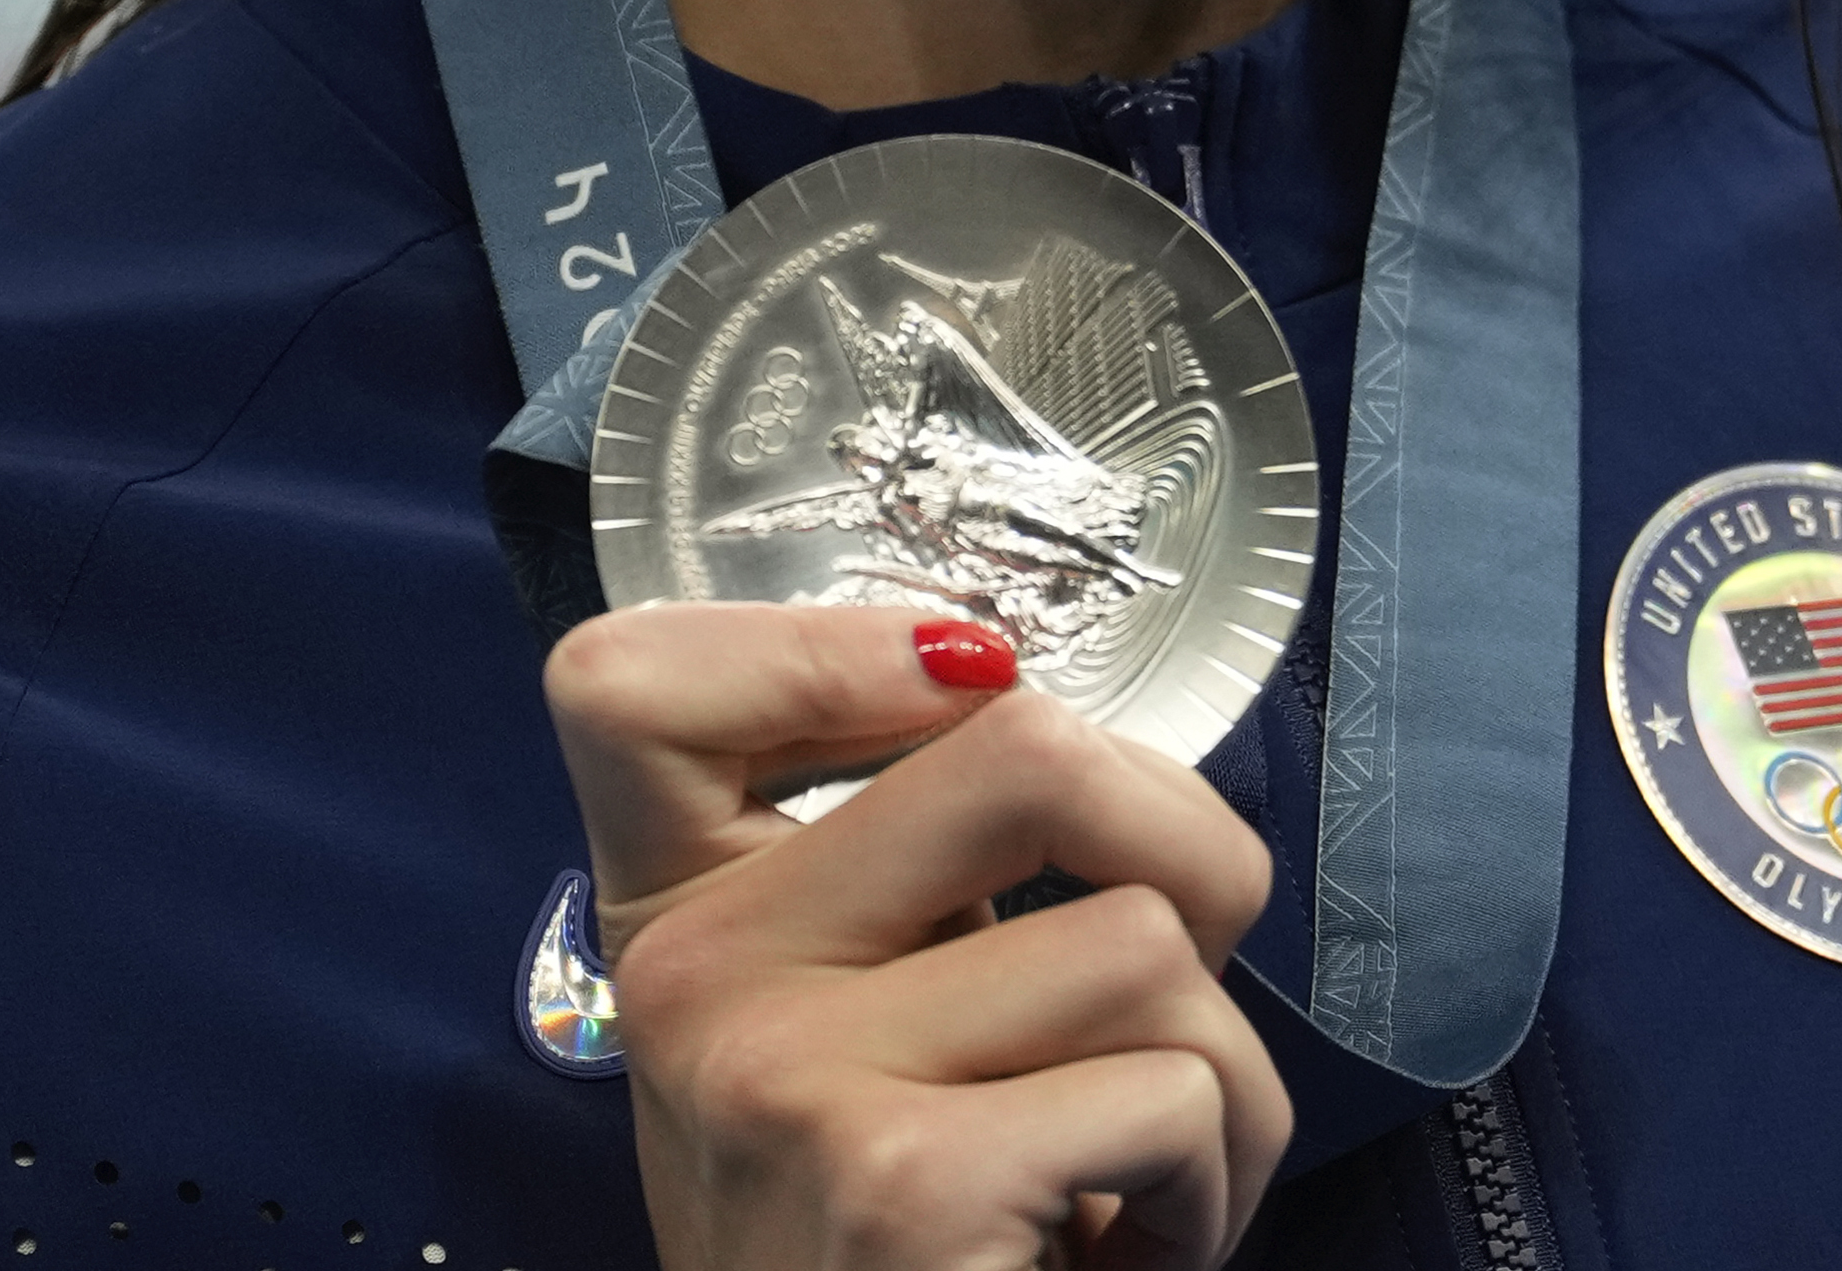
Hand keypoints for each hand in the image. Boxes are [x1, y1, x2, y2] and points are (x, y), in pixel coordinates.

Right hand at [543, 604, 1290, 1270]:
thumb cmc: (917, 1262)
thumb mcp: (854, 1052)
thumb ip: (906, 889)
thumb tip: (1019, 692)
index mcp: (674, 925)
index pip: (626, 677)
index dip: (832, 634)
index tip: (970, 689)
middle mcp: (695, 981)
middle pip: (1018, 742)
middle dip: (1186, 851)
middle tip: (1176, 978)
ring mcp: (783, 1076)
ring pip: (1144, 942)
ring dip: (1215, 1083)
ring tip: (1126, 1188)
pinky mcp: (898, 1183)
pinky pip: (1177, 1095)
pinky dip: (1209, 1196)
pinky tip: (1114, 1265)